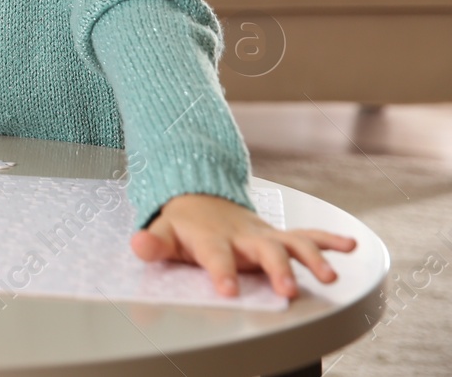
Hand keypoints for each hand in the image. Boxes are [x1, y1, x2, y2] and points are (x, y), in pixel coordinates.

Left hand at [131, 192, 356, 298]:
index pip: (217, 257)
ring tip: (330, 276)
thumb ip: (151, 243)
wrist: (200, 198)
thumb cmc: (183, 226)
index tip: (229, 291)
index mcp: (213, 239)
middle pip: (265, 251)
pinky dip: (331, 238)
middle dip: (278, 270)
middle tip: (287, 291)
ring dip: (313, 257)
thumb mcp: (162, 233)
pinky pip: (308, 235)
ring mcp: (265, 234)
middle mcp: (244, 236)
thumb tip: (137, 245)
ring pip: (293, 242)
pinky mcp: (279, 235)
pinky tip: (351, 245)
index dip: (222, 273)